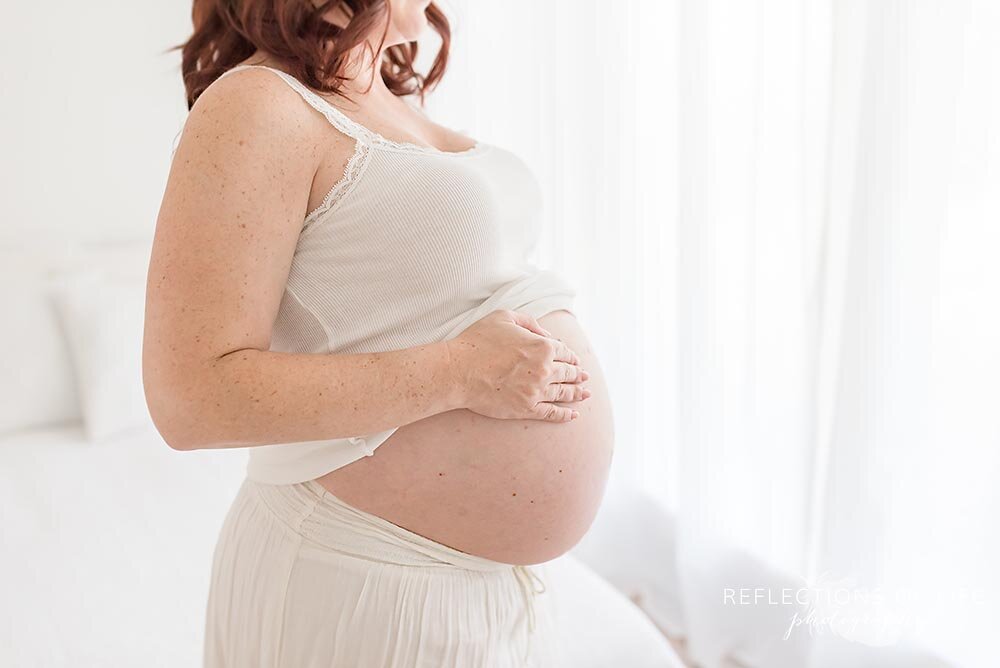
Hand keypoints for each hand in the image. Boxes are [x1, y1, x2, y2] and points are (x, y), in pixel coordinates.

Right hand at [445, 309, 589, 421]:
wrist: (458, 371)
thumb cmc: (477, 341)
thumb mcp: (504, 317)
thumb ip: (530, 322)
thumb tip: (547, 335)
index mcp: (542, 346)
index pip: (564, 351)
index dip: (571, 356)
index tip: (575, 360)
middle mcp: (544, 370)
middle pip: (568, 373)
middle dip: (578, 374)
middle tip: (585, 377)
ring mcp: (536, 391)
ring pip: (564, 393)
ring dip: (577, 394)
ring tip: (586, 395)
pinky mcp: (526, 409)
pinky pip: (551, 413)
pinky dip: (565, 415)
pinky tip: (573, 415)